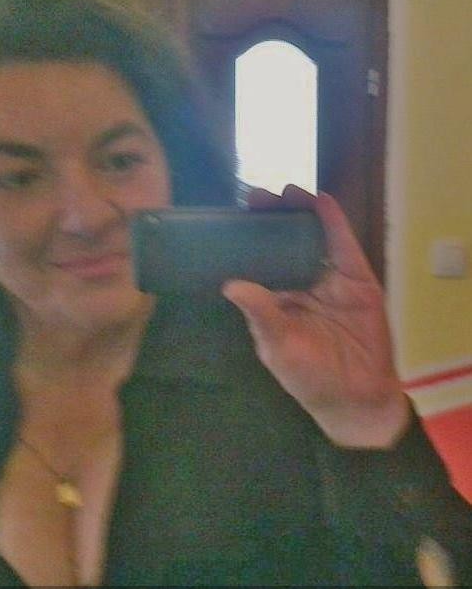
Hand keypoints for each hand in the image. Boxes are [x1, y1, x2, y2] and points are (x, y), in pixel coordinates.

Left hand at [222, 184, 409, 447]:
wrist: (356, 397)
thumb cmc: (309, 376)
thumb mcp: (277, 346)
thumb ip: (260, 314)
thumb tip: (230, 285)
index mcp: (276, 297)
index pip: (259, 259)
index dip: (249, 237)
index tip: (234, 215)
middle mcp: (301, 282)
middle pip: (285, 241)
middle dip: (272, 217)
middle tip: (256, 196)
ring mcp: (330, 279)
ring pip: (314, 237)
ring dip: (301, 212)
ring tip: (286, 191)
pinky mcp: (357, 280)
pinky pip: (345, 247)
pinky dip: (334, 223)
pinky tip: (321, 202)